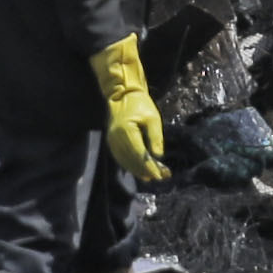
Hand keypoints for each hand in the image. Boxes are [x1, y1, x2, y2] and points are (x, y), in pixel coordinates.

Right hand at [92, 38, 170, 184]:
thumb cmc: (140, 104)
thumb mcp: (153, 118)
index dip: (149, 166)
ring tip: (151, 177)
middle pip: (131, 160)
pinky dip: (130, 165)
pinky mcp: (111, 141)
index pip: (139, 154)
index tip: (160, 175)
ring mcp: (112, 140)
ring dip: (138, 170)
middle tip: (159, 177)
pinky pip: (120, 157)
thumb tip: (158, 156)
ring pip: (125, 161)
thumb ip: (155, 137)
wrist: (122, 94)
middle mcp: (116, 138)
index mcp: (126, 131)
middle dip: (146, 171)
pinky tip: (139, 170)